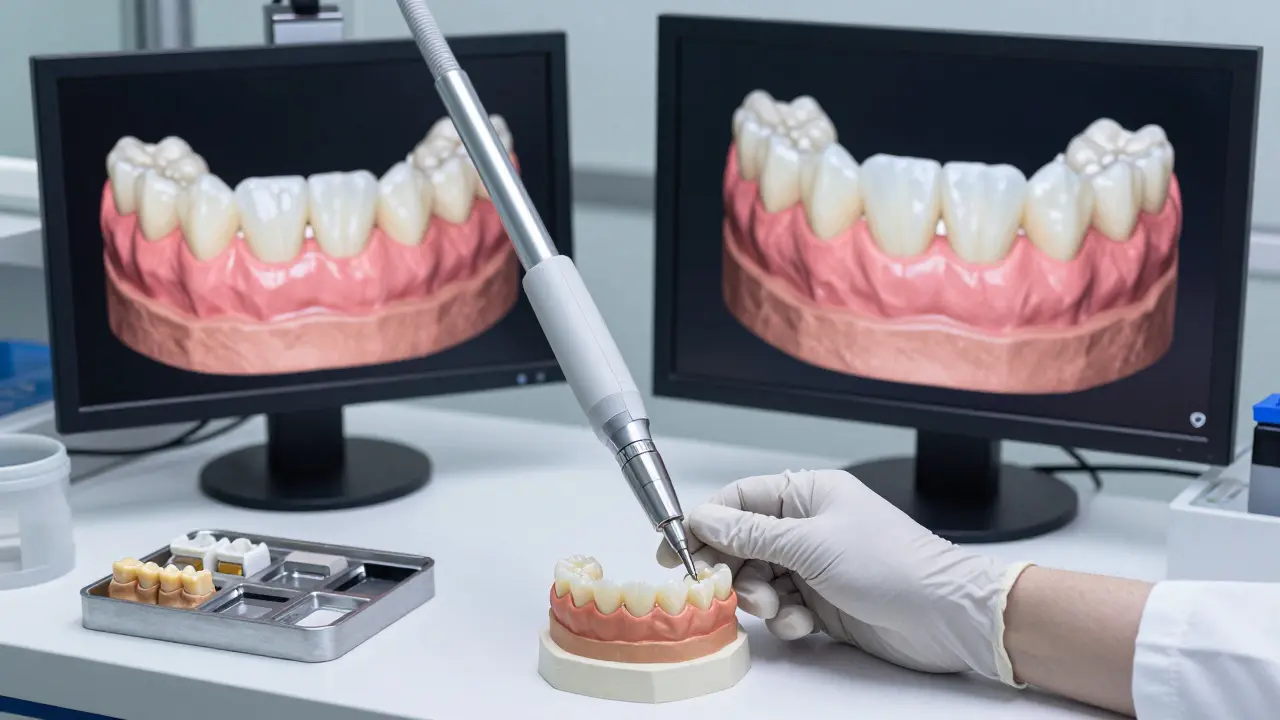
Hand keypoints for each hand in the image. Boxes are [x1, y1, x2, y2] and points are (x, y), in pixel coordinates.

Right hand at [657, 469, 1029, 682]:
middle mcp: (809, 526)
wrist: (944, 616)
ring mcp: (815, 566)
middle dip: (731, 568)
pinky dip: (784, 619)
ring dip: (758, 598)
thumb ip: (751, 535)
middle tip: (720, 586)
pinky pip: (782, 608)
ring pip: (759, 579)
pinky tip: (802, 622)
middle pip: (742, 544)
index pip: (740, 500)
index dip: (705, 522)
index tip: (678, 548)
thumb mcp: (811, 544)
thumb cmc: (893, 565)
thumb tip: (705, 518)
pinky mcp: (823, 602)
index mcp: (808, 494)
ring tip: (774, 607)